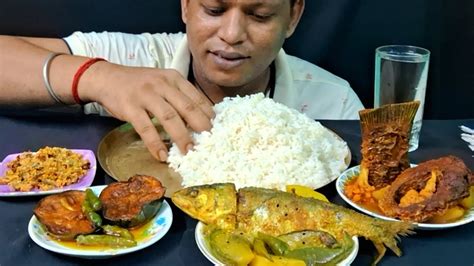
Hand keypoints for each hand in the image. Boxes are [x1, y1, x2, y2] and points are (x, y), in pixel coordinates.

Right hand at [82, 62, 213, 160]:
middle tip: (209, 143)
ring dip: (181, 137)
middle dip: (201, 127)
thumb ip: (179, 96)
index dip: (208, 115)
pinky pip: (146, 128)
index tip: (217, 130)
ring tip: (189, 152)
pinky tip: (161, 155)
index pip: (197, 97)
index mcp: (174, 78)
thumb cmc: (139, 84)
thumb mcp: (162, 82)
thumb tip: (200, 119)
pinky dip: (155, 143)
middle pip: (187, 108)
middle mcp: (162, 84)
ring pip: (169, 118)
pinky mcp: (130, 107)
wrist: (106, 78)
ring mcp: (146, 95)